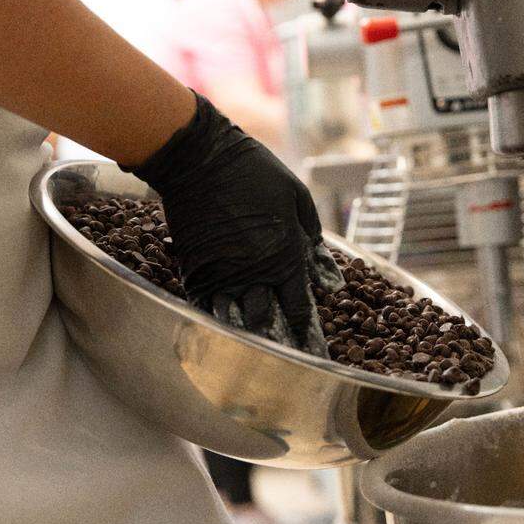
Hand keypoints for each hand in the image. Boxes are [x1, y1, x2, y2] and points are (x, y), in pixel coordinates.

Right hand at [127, 93, 342, 356]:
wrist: (200, 158)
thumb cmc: (254, 171)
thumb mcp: (296, 196)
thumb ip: (314, 238)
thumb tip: (329, 276)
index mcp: (285, 254)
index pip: (299, 307)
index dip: (307, 333)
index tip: (314, 352)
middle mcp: (254, 271)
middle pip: (268, 322)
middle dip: (279, 346)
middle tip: (287, 365)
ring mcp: (222, 273)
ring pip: (235, 321)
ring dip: (246, 342)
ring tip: (255, 362)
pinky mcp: (194, 269)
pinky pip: (206, 307)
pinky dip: (216, 323)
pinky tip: (222, 336)